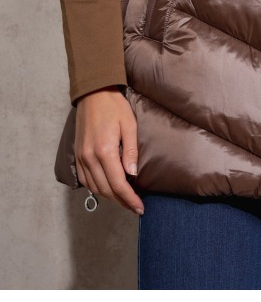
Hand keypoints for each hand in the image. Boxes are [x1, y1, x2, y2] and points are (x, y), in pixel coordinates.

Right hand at [75, 85, 143, 215]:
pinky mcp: (78, 155)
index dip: (130, 199)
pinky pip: (85, 179)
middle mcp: (90, 157)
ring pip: (94, 187)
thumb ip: (131, 151)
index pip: (118, 184)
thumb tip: (133, 175)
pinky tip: (107, 189)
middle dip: (122, 202)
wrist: (93, 94)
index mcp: (105, 150)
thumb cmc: (115, 107)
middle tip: (135, 207)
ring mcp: (81, 157)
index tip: (140, 208)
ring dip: (110, 197)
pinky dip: (96, 188)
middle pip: (106, 190)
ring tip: (124, 200)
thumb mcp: (129, 125)